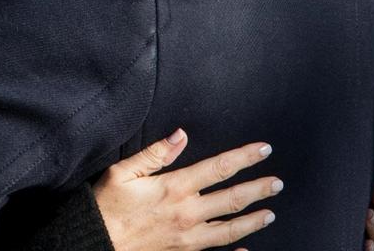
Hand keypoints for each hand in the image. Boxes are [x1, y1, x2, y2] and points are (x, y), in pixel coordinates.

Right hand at [93, 129, 280, 250]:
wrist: (96, 241)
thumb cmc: (107, 204)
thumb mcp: (124, 170)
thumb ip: (156, 153)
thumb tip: (181, 134)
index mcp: (175, 187)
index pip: (219, 168)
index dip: (244, 157)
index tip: (263, 150)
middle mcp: (187, 213)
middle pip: (231, 199)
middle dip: (258, 189)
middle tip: (278, 183)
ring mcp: (188, 237)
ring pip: (229, 229)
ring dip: (252, 220)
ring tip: (270, 213)